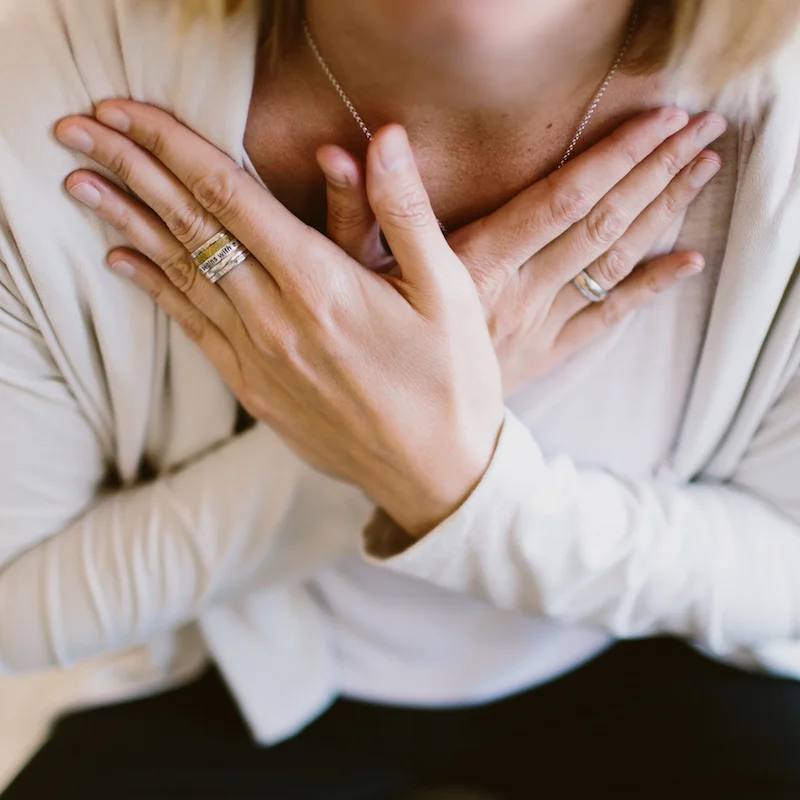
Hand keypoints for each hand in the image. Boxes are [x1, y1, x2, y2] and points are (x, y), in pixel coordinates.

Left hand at [55, 103, 503, 536]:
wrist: (435, 476)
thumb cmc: (452, 381)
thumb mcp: (449, 292)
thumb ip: (406, 213)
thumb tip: (384, 138)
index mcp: (322, 286)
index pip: (232, 197)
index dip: (174, 144)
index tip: (128, 109)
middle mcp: (276, 320)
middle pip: (190, 229)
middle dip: (133, 168)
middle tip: (81, 128)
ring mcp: (259, 360)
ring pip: (179, 274)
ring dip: (127, 221)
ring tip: (82, 182)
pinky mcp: (255, 391)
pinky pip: (191, 328)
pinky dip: (154, 287)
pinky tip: (124, 262)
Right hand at [316, 108, 724, 393]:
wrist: (403, 429)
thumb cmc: (374, 347)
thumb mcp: (355, 277)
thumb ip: (360, 212)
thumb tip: (358, 147)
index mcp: (480, 267)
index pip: (560, 201)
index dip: (613, 158)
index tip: (659, 121)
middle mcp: (521, 292)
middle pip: (601, 225)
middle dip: (655, 172)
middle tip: (705, 129)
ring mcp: (541, 325)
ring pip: (612, 263)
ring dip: (660, 214)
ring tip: (703, 169)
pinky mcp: (549, 351)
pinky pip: (608, 317)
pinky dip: (648, 289)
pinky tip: (685, 262)